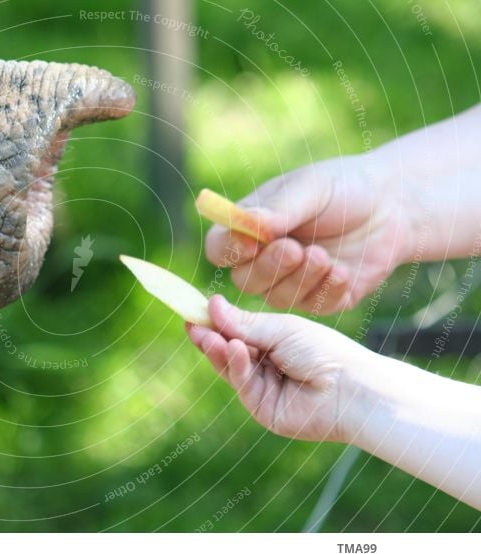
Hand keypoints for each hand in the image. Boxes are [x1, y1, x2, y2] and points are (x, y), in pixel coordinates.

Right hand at [187, 295, 377, 441]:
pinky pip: (242, 385)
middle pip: (229, 352)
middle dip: (210, 338)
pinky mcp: (263, 410)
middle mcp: (267, 366)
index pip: (237, 332)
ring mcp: (264, 390)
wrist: (351, 388)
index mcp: (274, 343)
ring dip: (218, 350)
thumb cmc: (324, 351)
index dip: (216, 323)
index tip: (194, 311)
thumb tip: (211, 304)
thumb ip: (243, 323)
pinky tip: (233, 349)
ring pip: (231, 369)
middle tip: (191, 324)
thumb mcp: (280, 329)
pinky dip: (236, 366)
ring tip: (206, 335)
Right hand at [205, 154, 416, 313]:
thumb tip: (248, 226)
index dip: (229, 250)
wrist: (393, 206)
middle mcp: (263, 259)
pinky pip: (313, 306)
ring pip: (277, 297)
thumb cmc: (343, 188)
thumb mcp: (311, 188)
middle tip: (295, 249)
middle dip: (269, 267)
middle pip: (244, 280)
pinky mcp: (320, 299)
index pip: (220, 247)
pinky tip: (344, 271)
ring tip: (325, 256)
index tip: (251, 242)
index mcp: (249, 228)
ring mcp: (290, 283)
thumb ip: (279, 208)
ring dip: (301, 279)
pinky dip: (328, 290)